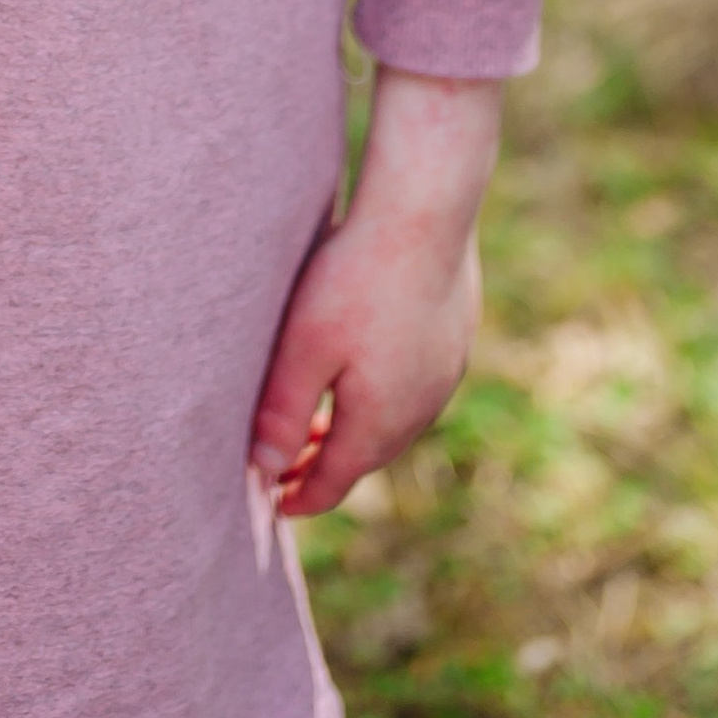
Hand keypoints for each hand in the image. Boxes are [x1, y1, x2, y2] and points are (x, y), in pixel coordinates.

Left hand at [250, 71, 501, 518]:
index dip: (298, 498)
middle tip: (283, 468)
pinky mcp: (454, 340)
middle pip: (363, 458)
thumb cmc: (355, 278)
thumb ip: (281, 414)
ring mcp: (444, 375)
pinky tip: (362, 371)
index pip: (333, 482)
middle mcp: (419, 410)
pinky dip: (379, 397)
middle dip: (321, 466)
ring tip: (315, 425)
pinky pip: (412, 388)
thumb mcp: (303, 348)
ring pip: (391, 423)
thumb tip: (262, 474)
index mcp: (378, 423)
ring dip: (352, 431)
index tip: (270, 505)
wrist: (426, 213)